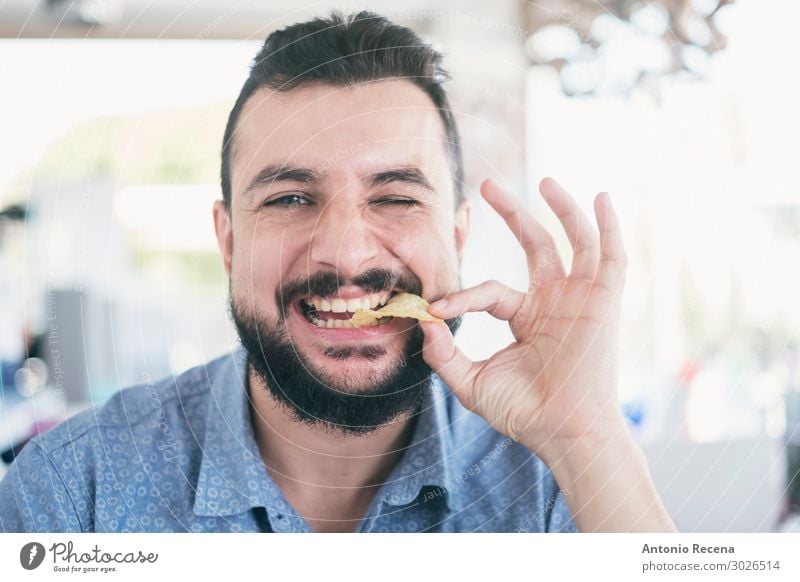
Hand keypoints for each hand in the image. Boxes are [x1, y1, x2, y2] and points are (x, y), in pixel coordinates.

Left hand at [420, 177, 628, 462]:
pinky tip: (601, 197)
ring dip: (561, 209)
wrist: (562, 432)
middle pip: (535, 245)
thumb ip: (444, 354)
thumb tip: (423, 321)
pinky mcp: (603, 302)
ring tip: (543, 179)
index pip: (489, 290)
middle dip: (513, 214)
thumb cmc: (523, 412)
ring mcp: (579, 299)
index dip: (461, 295)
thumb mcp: (471, 382)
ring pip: (574, 242)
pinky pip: (611, 257)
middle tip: (486, 186)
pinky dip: (609, 227)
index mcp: (525, 316)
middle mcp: (553, 301)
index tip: (434, 306)